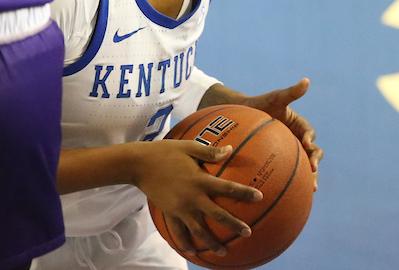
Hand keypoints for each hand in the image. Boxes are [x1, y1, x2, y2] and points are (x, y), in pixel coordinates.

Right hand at [134, 140, 261, 255]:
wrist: (139, 165)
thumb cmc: (166, 152)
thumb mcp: (189, 147)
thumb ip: (210, 152)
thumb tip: (230, 149)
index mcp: (199, 180)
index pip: (227, 188)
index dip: (243, 193)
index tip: (259, 197)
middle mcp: (192, 197)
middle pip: (217, 215)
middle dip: (234, 225)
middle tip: (248, 233)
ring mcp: (180, 208)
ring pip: (199, 230)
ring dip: (211, 242)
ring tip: (223, 252)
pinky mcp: (169, 213)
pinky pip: (178, 232)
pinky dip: (185, 243)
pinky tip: (192, 252)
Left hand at [240, 78, 323, 188]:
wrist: (244, 117)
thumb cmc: (260, 104)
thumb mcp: (276, 98)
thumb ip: (291, 92)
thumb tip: (306, 81)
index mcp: (300, 126)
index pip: (310, 133)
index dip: (310, 138)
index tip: (306, 144)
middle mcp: (298, 140)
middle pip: (313, 154)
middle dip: (316, 162)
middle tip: (313, 171)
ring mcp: (290, 152)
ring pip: (304, 167)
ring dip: (310, 177)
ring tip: (312, 189)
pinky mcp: (281, 162)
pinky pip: (289, 173)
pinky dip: (293, 183)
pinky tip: (288, 195)